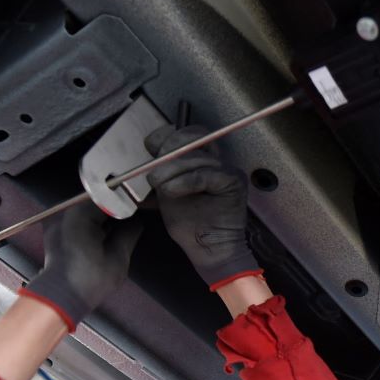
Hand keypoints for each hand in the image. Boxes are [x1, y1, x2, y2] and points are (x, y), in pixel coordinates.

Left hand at [21, 202, 142, 330]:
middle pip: (97, 199)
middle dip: (116, 205)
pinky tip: (106, 229)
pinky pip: (78, 218)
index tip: (142, 204)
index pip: (110, 196)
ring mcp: (57, 220)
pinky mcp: (55, 230)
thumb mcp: (117, 258)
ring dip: (105, 213)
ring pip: (87, 208)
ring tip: (124, 220)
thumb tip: (137, 221)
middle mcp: (65, 211)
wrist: (60, 297)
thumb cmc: (89, 281)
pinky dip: (92, 221)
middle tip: (136, 210)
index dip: (128, 200)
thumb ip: (129, 233)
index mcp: (79, 214)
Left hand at [145, 124, 259, 288]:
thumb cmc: (188, 222)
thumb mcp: (165, 189)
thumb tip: (146, 154)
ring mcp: (226, 168)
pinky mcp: (233, 180)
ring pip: (195, 157)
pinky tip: (173, 192)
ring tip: (163, 189)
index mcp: (198, 157)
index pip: (181, 132)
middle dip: (167, 154)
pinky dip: (186, 182)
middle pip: (189, 137)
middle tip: (154, 176)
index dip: (163, 137)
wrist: (206, 248)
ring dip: (173, 173)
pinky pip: (205, 174)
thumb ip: (160, 169)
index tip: (150, 152)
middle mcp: (214, 158)